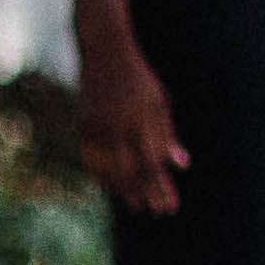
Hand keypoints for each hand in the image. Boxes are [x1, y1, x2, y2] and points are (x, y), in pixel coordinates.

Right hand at [71, 31, 189, 213]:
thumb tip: (182, 165)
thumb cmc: (138, 80)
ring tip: (136, 204)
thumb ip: (167, 136)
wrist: (104, 55)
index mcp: (141, 122)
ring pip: (109, 170)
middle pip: (132, 173)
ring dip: (124, 190)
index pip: (153, 165)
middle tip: (155, 210)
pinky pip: (92, 161)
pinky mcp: (83, 127)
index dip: (161, 188)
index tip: (169, 206)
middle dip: (145, 194)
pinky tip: (113, 187)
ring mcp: (97, 129)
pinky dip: (102, 176)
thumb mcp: (159, 104)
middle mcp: (118, 128)